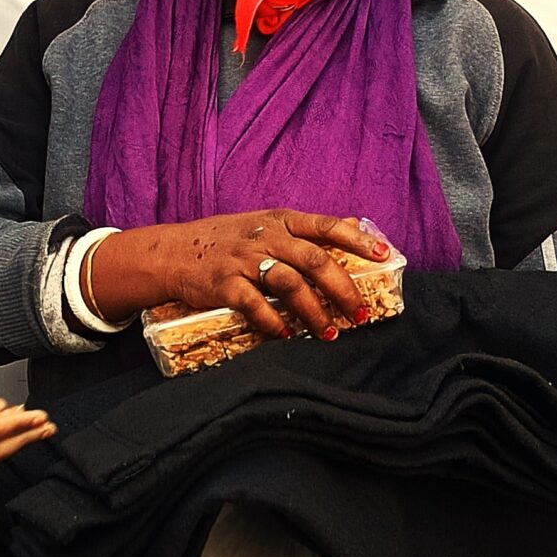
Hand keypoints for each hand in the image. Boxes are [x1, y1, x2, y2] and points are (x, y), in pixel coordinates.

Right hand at [86, 210, 391, 342]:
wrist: (172, 252)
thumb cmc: (223, 240)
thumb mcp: (262, 223)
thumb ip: (300, 231)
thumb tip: (348, 229)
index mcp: (279, 220)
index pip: (326, 225)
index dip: (357, 240)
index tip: (384, 254)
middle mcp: (265, 237)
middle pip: (314, 261)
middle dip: (343, 290)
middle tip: (361, 315)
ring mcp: (243, 260)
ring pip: (290, 285)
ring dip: (314, 313)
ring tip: (329, 334)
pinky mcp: (224, 284)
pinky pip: (255, 306)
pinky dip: (274, 323)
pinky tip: (286, 336)